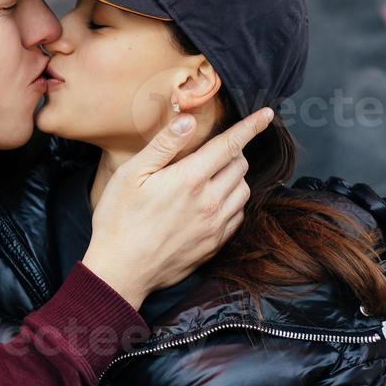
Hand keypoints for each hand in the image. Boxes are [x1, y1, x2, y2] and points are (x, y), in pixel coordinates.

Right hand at [82, 108, 273, 308]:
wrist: (120, 271)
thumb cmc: (118, 219)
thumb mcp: (131, 174)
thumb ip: (164, 145)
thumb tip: (189, 119)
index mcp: (190, 179)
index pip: (230, 145)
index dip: (251, 126)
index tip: (267, 114)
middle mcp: (210, 202)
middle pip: (240, 166)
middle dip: (233, 152)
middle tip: (213, 151)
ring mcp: (215, 226)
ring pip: (244, 191)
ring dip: (235, 177)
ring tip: (213, 175)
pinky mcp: (214, 245)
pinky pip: (238, 216)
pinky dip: (233, 203)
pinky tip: (214, 202)